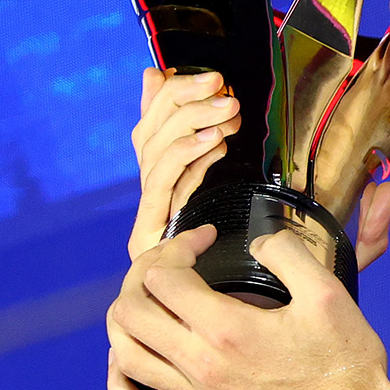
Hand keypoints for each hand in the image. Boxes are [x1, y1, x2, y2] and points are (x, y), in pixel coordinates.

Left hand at [107, 180, 389, 389]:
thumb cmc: (346, 368)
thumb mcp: (329, 295)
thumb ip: (288, 253)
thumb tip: (259, 240)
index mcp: (227, 329)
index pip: (162, 276)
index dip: (178, 245)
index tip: (206, 240)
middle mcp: (201, 366)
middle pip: (130, 311)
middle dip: (142, 275)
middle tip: (173, 265)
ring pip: (124, 356)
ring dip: (125, 320)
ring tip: (149, 302)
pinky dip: (120, 382)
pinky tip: (128, 362)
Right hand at [127, 68, 241, 260]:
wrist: (242, 315)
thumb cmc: (243, 253)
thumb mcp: (223, 183)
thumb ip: (188, 130)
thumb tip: (152, 74)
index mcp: (162, 188)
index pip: (149, 127)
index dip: (174, 96)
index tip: (210, 76)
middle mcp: (149, 203)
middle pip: (147, 138)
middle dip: (185, 103)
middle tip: (223, 88)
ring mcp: (147, 223)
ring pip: (153, 157)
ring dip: (191, 125)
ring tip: (227, 111)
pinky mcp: (149, 242)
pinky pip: (162, 189)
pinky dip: (187, 158)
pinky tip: (215, 143)